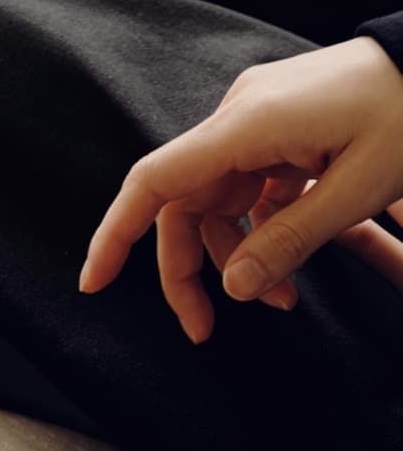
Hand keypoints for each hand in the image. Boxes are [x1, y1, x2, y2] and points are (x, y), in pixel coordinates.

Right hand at [79, 36, 402, 341]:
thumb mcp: (357, 188)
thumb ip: (289, 240)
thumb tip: (232, 289)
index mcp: (247, 124)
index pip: (155, 182)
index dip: (115, 235)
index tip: (93, 284)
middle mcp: (239, 118)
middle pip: (181, 207)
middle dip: (188, 272)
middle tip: (205, 331)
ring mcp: (255, 122)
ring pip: (214, 205)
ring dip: (234, 258)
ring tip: (282, 302)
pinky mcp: (275, 130)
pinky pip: (245, 191)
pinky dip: (259, 232)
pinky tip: (291, 263)